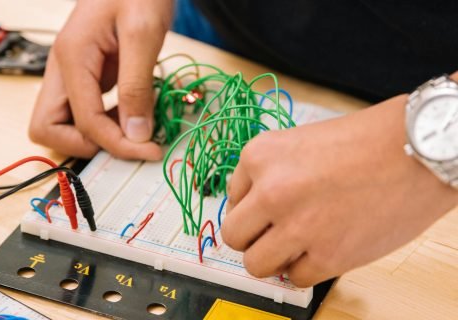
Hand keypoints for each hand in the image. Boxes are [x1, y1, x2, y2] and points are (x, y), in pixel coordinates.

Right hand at [29, 0, 172, 159]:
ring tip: (133, 127)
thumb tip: (136, 134)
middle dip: (86, 144)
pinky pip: (81, 111)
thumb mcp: (143, 34)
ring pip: (60, 123)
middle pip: (47, 128)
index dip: (116, 144)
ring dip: (93, 136)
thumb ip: (137, 87)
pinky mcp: (84, 74)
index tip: (148, 150)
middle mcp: (62, 67)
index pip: (84, 122)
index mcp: (72, 56)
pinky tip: (131, 112)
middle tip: (127, 143)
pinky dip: (103, 122)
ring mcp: (70, 72)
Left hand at [221, 94, 457, 286]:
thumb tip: (252, 210)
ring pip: (256, 264)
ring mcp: (297, 226)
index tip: (272, 209)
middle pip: (234, 236)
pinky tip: (324, 249)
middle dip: (254, 237)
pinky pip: (295, 278)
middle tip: (275, 233)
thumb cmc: (367, 141)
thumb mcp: (299, 142)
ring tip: (298, 245)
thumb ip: (269, 174)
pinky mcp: (327, 256)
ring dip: (274, 259)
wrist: (418, 149)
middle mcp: (270, 191)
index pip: (232, 199)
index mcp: (259, 156)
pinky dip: (306, 269)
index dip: (253, 207)